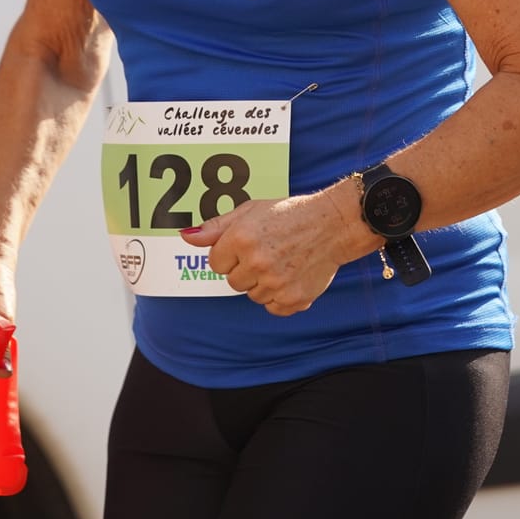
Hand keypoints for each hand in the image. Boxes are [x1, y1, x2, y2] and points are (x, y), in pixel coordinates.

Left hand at [179, 186, 368, 315]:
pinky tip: (291, 275)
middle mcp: (256, 262)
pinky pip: (272, 307)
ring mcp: (275, 282)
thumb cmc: (289, 214)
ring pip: (253, 295)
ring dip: (263, 283)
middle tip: (268, 251)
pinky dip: (280, 296)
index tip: (249, 243)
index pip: (216, 262)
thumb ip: (216, 227)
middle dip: (246, 269)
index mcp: (241, 237)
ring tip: (282, 261)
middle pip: (233, 282)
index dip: (231, 253)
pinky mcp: (292, 299)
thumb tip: (186, 237)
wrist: (333, 224)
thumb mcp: (250, 211)